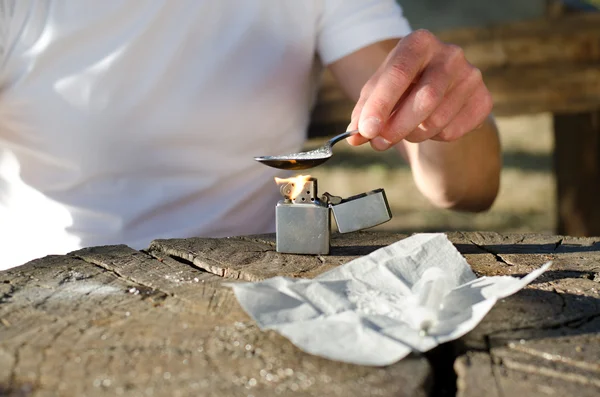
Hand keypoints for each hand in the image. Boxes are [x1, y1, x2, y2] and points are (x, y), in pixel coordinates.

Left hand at [347, 29, 492, 149]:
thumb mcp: (377, 95)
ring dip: (413, 135)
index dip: (380, 104)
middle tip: (379, 143)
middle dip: (397, 127)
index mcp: (418, 42)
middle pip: (425, 98)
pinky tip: (430, 127)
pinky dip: (433, 138)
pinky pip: (453, 131)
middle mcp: (449, 54)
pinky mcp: (483, 100)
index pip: (398, 73)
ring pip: (437, 120)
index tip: (366, 130)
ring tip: (404, 131)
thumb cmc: (401, 90)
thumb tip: (354, 136)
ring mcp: (471, 76)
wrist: (439, 93)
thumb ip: (364, 114)